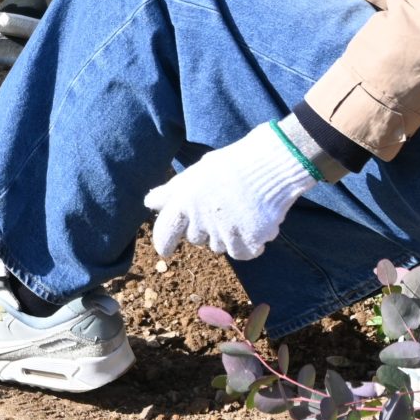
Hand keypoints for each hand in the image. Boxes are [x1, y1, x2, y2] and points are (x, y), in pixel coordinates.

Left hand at [144, 121, 317, 259]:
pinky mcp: (249, 240)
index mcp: (184, 201)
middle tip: (221, 208)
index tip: (164, 250)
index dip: (163, 242)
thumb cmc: (230, 166)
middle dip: (205, 228)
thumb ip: (172, 192)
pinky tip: (255, 226)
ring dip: (228, 236)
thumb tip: (150, 203)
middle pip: (196, 239)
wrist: (270, 165)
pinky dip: (249, 245)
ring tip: (241, 211)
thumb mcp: (196, 174)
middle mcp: (201, 219)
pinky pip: (243, 253)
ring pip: (220, 247)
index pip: (166, 230)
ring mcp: (225, 232)